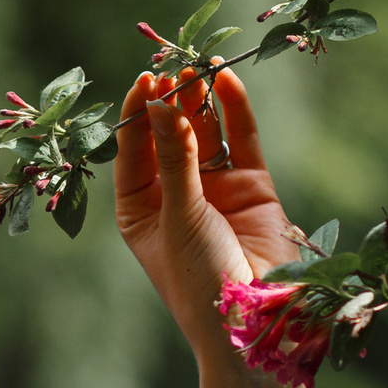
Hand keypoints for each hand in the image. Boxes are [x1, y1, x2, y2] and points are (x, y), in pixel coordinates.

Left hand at [112, 67, 299, 351]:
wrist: (253, 320)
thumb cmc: (198, 278)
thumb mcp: (179, 215)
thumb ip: (174, 159)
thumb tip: (160, 105)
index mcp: (140, 212)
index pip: (133, 153)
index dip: (138, 117)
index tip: (144, 80)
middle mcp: (175, 198)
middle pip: (169, 138)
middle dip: (170, 104)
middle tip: (172, 69)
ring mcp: (215, 192)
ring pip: (205, 136)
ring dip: (201, 103)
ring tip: (197, 68)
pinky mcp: (253, 190)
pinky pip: (242, 143)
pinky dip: (235, 113)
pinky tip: (227, 82)